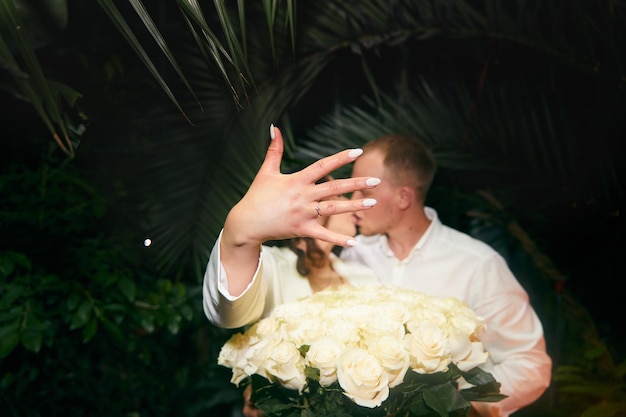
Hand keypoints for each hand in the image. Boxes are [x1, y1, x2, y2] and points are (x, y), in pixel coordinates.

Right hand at [223, 125, 378, 247]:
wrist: (247, 222)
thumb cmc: (257, 196)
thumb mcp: (266, 171)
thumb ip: (274, 149)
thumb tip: (274, 127)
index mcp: (297, 180)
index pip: (323, 166)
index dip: (340, 158)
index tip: (358, 152)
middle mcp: (303, 196)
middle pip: (334, 187)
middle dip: (356, 183)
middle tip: (376, 181)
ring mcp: (303, 214)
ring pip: (333, 209)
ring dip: (354, 206)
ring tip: (373, 202)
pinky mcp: (302, 230)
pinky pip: (323, 235)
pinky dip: (338, 238)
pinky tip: (355, 240)